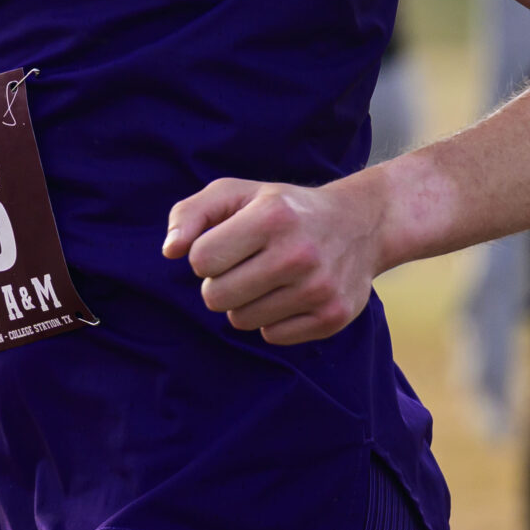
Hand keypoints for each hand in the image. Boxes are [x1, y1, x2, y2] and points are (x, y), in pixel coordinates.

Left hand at [162, 173, 389, 345]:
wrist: (360, 225)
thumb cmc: (283, 207)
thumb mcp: (236, 193)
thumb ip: (192, 213)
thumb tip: (170, 250)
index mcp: (272, 216)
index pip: (201, 260)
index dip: (205, 255)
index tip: (225, 244)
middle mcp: (298, 253)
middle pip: (216, 297)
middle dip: (219, 282)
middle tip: (244, 265)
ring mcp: (319, 288)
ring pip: (241, 320)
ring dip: (244, 302)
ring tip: (267, 278)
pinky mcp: (332, 317)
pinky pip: (272, 336)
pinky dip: (271, 320)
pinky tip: (288, 294)